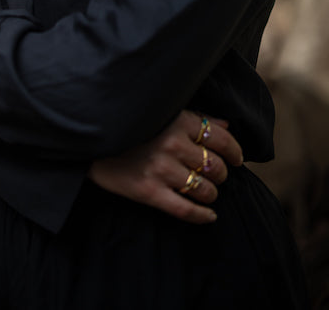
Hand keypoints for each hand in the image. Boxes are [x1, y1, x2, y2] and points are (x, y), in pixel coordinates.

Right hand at [88, 110, 242, 223]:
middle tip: (217, 175)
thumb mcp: (163, 112)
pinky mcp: (148, 191)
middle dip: (222, 174)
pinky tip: (209, 215)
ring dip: (212, 193)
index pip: (222, 139)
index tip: (237, 159)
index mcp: (178, 121)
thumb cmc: (130, 123)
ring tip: (207, 191)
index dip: (235, 151)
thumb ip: (195, 117)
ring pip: (205, 189)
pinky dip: (202, 215)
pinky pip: (185, 210)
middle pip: (216, 167)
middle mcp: (172, 144)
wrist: (91, 139)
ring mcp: (160, 169)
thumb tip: (225, 124)